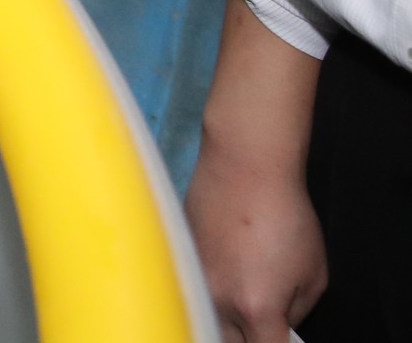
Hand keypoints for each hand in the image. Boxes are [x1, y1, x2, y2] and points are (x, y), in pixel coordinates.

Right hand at [188, 0, 328, 342]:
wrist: (244, 165)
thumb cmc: (284, 213)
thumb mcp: (313, 273)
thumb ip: (295, 309)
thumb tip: (280, 323)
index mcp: (256, 307)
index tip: (279, 337)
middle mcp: (216, 298)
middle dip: (243, 339)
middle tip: (259, 320)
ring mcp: (191, 278)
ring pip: (202, 319)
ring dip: (221, 320)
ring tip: (239, 294)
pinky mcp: (177, 258)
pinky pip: (188, 289)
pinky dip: (203, 290)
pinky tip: (222, 268)